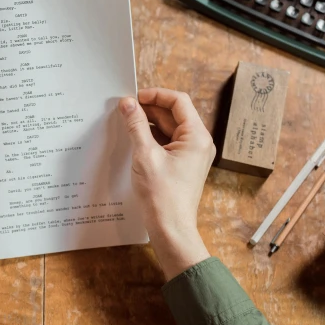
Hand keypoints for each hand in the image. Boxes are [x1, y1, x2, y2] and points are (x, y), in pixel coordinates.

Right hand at [118, 88, 214, 279]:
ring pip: (169, 128)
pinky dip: (152, 137)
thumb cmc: (162, 196)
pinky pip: (168, 142)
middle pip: (174, 114)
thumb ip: (136, 125)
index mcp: (197, 137)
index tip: (134, 98)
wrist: (170, 229)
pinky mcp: (183, 165)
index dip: (155, 95)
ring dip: (149, 123)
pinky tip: (134, 138)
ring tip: (127, 122)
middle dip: (150, 108)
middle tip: (125, 108)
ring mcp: (192, 155)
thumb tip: (127, 104)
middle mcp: (198, 143)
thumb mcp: (145, 155)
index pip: (178, 101)